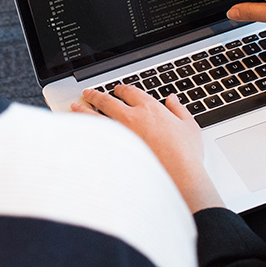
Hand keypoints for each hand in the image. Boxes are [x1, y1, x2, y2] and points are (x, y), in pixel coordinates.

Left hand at [72, 86, 223, 212]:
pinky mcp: (113, 151)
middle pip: (107, 100)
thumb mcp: (189, 127)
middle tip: (88, 93)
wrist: (178, 177)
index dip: (122, 89)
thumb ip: (179, 110)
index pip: (130, 92)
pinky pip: (95, 137)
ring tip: (75, 107)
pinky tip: (79, 132)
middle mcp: (131, 117)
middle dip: (96, 95)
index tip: (117, 90)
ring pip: (95, 117)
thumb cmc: (185, 155)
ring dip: (83, 110)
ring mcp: (120, 134)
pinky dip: (85, 132)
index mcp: (150, 108)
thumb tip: (172, 100)